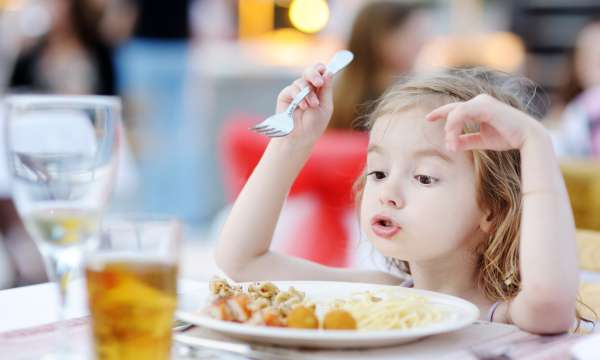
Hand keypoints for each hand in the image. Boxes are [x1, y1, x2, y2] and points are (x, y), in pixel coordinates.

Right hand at [274, 63, 333, 145]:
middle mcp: (307, 88)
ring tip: (312, 105)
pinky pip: (292, 89)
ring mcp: (296, 91)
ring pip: (302, 81)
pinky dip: (299, 96)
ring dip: (308, 93)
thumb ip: (326, 89)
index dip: (322, 69)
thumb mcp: (325, 106)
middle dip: (314, 74)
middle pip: (310, 71)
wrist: (300, 138)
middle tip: (318, 83)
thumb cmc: (314, 124)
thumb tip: (328, 72)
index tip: (325, 70)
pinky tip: (303, 106)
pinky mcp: (285, 96)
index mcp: (319, 89)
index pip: (320, 72)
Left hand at [425, 94, 543, 151]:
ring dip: (451, 130)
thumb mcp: (481, 140)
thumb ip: (467, 140)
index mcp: (478, 107)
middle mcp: (479, 101)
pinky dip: (455, 126)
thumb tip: (452, 145)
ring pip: (455, 113)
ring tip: (452, 145)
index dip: (440, 112)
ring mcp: (482, 102)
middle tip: (449, 145)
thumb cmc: (507, 137)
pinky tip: (454, 137)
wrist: (527, 138)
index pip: (455, 108)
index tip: (428, 118)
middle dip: (447, 129)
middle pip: (453, 112)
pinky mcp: (484, 106)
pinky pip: (462, 113)